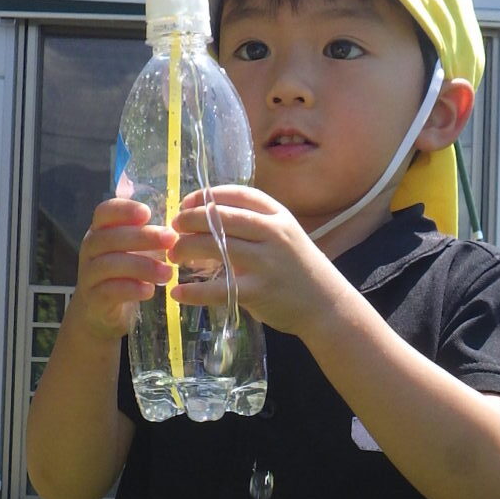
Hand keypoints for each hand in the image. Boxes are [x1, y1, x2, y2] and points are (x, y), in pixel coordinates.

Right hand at [68, 193, 175, 344]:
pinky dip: (131, 289)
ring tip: (168, 273)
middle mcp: (90, 249)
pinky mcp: (94, 298)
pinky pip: (110, 290)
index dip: (124, 210)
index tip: (147, 213)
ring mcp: (89, 274)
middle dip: (142, 237)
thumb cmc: (123, 273)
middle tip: (171, 239)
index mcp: (100, 230)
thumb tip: (182, 226)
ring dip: (142, 266)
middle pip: (110, 237)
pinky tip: (149, 290)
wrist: (100, 311)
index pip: (105, 211)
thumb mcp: (133, 251)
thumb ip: (149, 237)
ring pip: (110, 264)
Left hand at [169, 185, 342, 337]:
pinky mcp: (260, 291)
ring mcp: (267, 262)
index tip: (186, 203)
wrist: (326, 304)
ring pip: (215, 247)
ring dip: (186, 249)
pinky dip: (194, 291)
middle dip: (189, 220)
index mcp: (277, 215)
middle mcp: (273, 233)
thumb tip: (206, 215)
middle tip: (173, 229)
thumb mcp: (283, 236)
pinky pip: (219, 288)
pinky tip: (178, 293)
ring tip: (173, 255)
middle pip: (220, 217)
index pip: (236, 194)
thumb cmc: (298, 268)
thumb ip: (252, 225)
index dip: (205, 196)